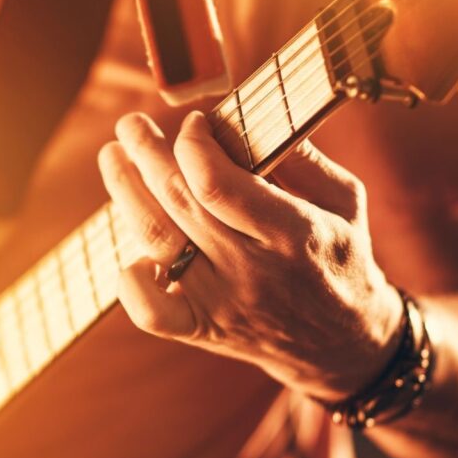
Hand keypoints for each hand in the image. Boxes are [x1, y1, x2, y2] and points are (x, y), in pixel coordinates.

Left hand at [97, 111, 402, 398]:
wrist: (343, 344)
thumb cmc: (341, 257)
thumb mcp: (345, 201)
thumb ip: (303, 158)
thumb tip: (252, 114)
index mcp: (292, 231)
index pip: (218, 185)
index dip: (192, 146)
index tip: (193, 123)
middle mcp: (253, 270)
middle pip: (180, 203)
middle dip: (146, 154)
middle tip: (130, 125)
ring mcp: (223, 303)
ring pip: (158, 244)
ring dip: (126, 195)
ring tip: (113, 157)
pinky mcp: (204, 329)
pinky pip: (152, 314)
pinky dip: (130, 283)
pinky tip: (127, 251)